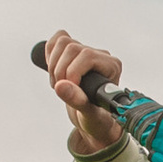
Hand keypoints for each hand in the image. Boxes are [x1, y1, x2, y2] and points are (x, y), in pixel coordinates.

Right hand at [42, 30, 124, 156]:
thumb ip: (78, 100)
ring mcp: (86, 51)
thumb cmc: (97, 119)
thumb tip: (61, 85)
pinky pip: (57, 40)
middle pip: (72, 47)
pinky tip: (55, 72)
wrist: (93, 121)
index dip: (72, 71)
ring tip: (59, 85)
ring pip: (63, 42)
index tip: (68, 89)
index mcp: (111, 67)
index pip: (87, 55)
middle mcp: (101, 56)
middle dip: (60, 71)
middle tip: (62, 91)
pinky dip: (50, 55)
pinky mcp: (74, 51)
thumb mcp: (89, 114)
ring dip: (53, 65)